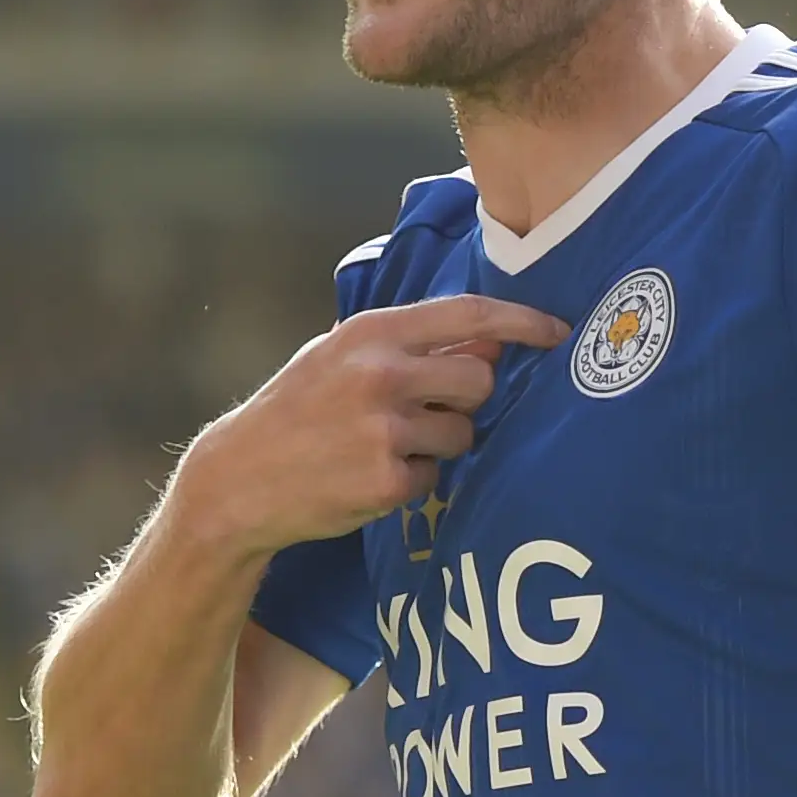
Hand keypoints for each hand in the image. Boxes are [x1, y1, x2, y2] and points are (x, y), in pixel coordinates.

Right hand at [179, 294, 567, 553]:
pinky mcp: (386, 480)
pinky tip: (370, 476)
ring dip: (441, 445)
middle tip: (430, 413)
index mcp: (372, 333)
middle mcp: (382, 374)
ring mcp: (385, 429)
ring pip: (463, 434)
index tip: (557, 332)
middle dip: (468, 401)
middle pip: (479, 381)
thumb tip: (489, 344)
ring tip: (387, 447)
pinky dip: (413, 481)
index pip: (468, 315)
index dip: (522, 322)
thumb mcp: (341, 357)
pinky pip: (435, 478)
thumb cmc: (296, 411)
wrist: (239, 478)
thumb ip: (410, 347)